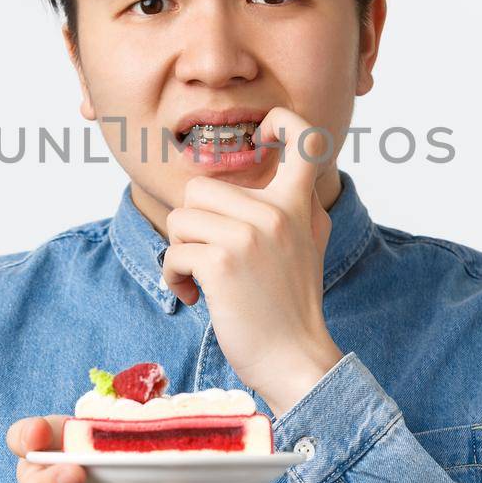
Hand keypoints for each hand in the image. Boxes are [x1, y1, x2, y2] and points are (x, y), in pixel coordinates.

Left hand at [160, 105, 345, 414]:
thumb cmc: (290, 306)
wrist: (295, 360)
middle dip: (192, 223)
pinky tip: (192, 296)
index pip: (305, 136)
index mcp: (301, 204)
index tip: (260, 138)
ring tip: (199, 279)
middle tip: (207, 255)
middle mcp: (279, 212)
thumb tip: (271, 164)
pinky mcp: (223, 263)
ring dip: (179, 252)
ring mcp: (251, 235)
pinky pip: (174, 252)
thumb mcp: (308, 242)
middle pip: (201, 186)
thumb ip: (292, 204)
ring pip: (181, 217)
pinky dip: (173, 277)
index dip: (280, 122)